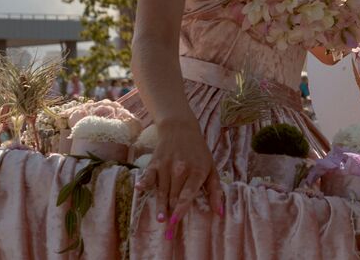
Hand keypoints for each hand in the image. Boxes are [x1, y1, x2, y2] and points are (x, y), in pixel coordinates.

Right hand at [134, 119, 224, 238]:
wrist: (181, 129)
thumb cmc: (198, 152)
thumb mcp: (211, 168)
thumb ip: (215, 191)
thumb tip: (220, 212)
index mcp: (197, 171)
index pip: (187, 194)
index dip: (181, 209)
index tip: (176, 221)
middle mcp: (181, 168)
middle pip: (173, 196)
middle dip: (171, 213)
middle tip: (169, 231)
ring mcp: (167, 165)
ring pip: (162, 190)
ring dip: (160, 206)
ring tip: (160, 219)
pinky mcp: (155, 163)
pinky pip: (148, 176)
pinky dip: (144, 182)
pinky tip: (139, 189)